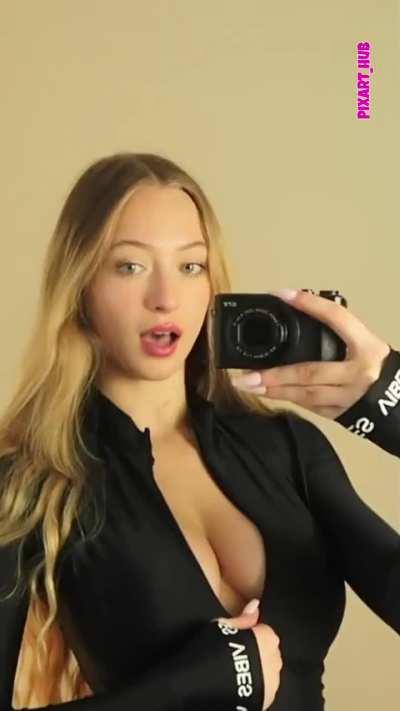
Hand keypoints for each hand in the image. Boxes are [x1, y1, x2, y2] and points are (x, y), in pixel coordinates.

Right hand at [212, 600, 282, 709]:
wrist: (203, 685)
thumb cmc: (212, 651)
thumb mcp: (222, 627)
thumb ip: (243, 618)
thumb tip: (256, 604)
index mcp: (266, 638)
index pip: (264, 632)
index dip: (250, 636)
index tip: (238, 641)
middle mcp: (275, 659)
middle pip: (269, 651)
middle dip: (257, 652)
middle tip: (236, 655)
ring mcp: (273, 681)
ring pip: (269, 670)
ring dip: (259, 669)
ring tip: (236, 671)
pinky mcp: (267, 698)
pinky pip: (266, 688)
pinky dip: (258, 686)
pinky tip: (240, 684)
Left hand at [232, 289, 390, 419]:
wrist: (399, 398)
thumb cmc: (376, 363)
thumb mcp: (363, 340)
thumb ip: (336, 329)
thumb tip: (298, 306)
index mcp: (366, 346)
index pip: (336, 317)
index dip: (309, 304)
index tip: (281, 294)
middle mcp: (358, 372)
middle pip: (310, 371)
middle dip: (275, 373)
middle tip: (246, 373)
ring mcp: (349, 397)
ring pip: (306, 394)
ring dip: (274, 389)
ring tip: (247, 384)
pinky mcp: (341, 414)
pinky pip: (309, 406)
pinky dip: (287, 398)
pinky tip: (266, 392)